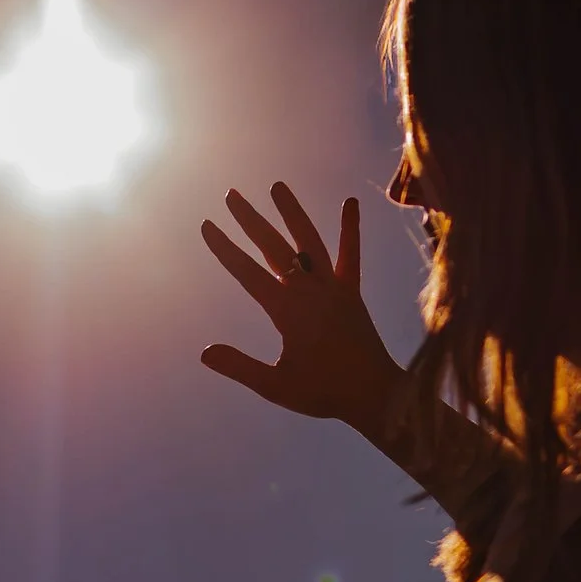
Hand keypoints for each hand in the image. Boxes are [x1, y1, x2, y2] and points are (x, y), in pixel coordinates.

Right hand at [200, 184, 404, 435]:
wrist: (375, 394)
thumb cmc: (323, 393)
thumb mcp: (275, 386)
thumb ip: (240, 366)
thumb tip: (205, 352)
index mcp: (288, 311)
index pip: (248, 273)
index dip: (225, 249)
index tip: (208, 226)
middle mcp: (310, 291)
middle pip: (274, 248)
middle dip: (250, 220)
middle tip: (231, 195)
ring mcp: (333, 288)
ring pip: (309, 241)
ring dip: (292, 213)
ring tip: (276, 187)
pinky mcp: (352, 292)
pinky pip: (351, 255)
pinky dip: (349, 229)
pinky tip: (351, 202)